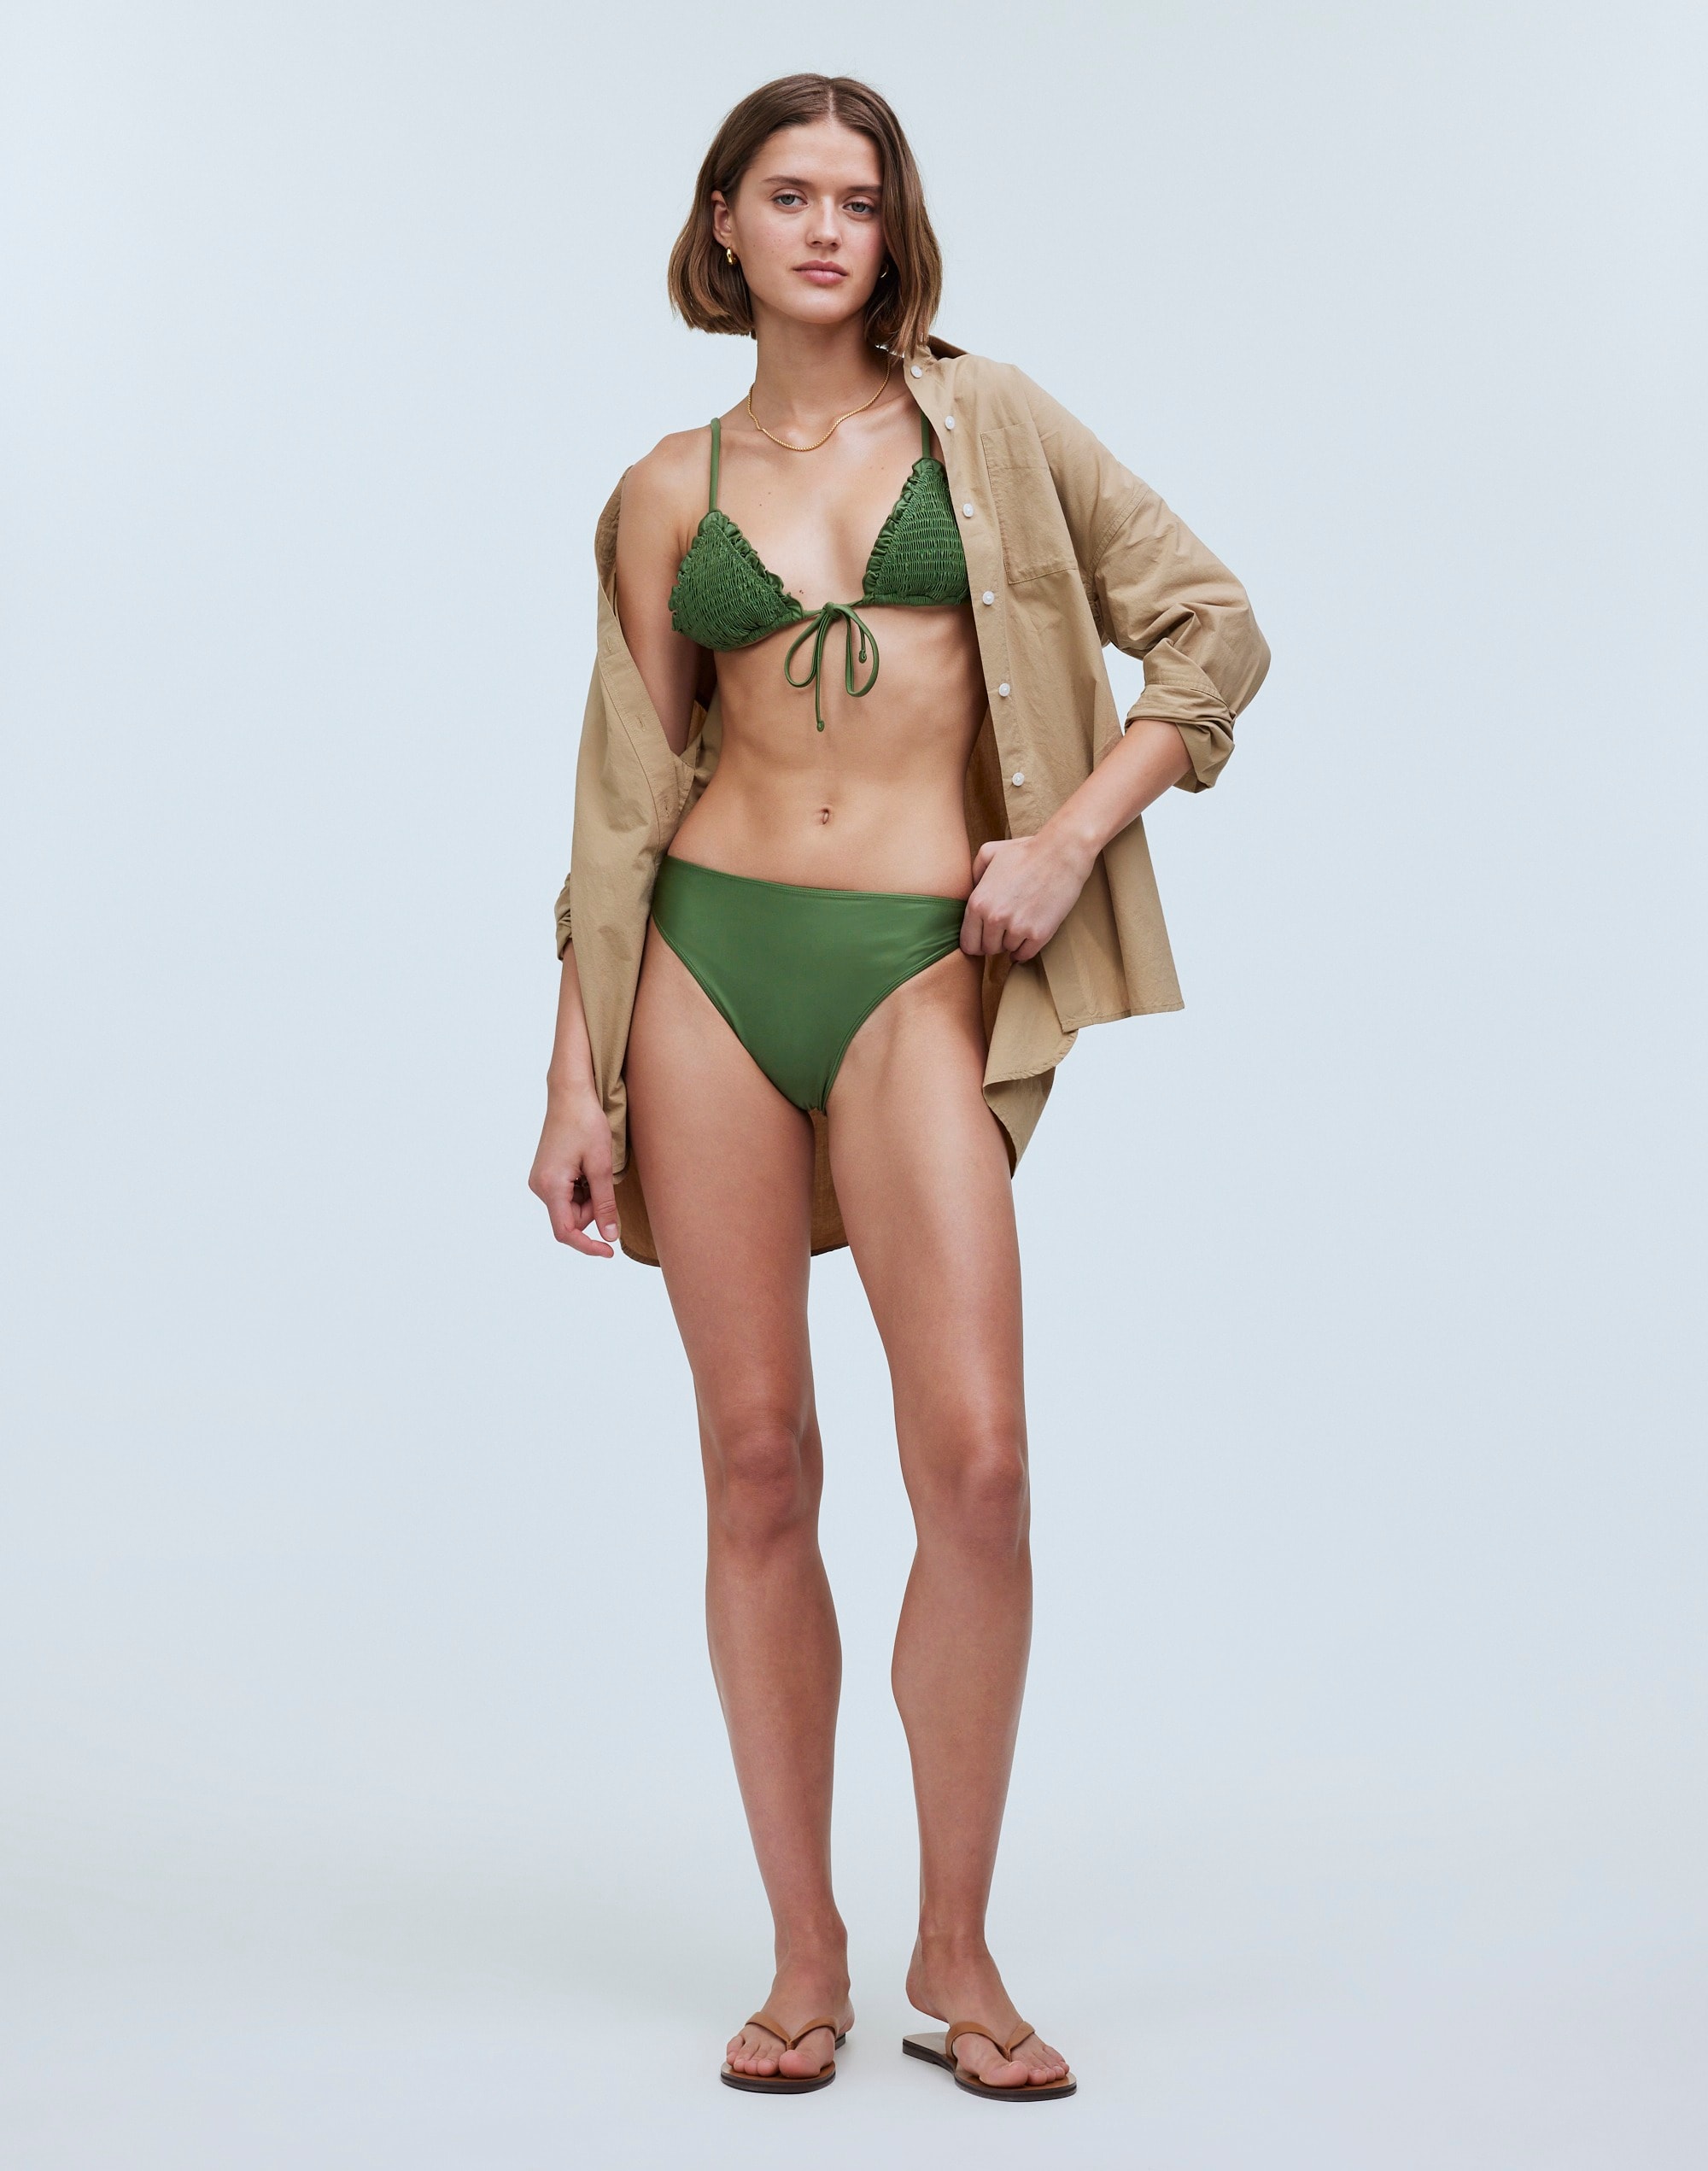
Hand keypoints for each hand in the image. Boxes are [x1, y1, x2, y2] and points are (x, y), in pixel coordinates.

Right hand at [528, 1084, 619, 1256]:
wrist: (570, 1094)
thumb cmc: (585, 1123)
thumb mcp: (600, 1166)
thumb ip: (604, 1204)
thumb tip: (609, 1236)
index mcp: (550, 1186)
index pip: (565, 1232)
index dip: (588, 1245)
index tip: (609, 1251)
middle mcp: (539, 1186)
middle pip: (570, 1219)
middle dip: (593, 1210)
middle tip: (605, 1181)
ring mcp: (540, 1180)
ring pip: (570, 1208)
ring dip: (589, 1198)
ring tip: (595, 1167)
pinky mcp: (545, 1174)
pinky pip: (566, 1195)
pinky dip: (582, 1189)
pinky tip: (586, 1165)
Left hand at [959, 829, 1091, 962]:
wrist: (1061, 853)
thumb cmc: (1026, 851)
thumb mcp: (988, 853)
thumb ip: (973, 874)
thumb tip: (972, 893)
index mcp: (978, 902)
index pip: (968, 943)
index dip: (975, 942)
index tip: (984, 937)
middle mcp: (994, 918)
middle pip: (988, 949)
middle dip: (995, 941)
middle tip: (1004, 929)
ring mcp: (1017, 927)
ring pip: (1008, 951)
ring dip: (1012, 941)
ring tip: (1021, 923)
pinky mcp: (1039, 934)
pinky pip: (1025, 955)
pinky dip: (1025, 950)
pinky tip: (1028, 938)